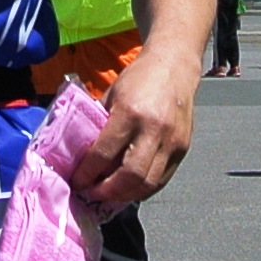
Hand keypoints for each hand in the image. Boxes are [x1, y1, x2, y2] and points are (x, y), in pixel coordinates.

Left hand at [72, 50, 195, 205]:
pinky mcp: (183, 148)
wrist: (174, 65)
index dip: (87, 173)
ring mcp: (172, 140)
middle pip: (129, 175)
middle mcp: (153, 129)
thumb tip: (79, 153)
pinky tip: (129, 188)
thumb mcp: (111, 94)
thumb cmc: (140, 78)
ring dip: (124, 195)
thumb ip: (98, 124)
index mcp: (130, 112)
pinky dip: (143, 189)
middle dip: (106, 191)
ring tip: (109, 194)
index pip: (104, 153)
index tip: (77, 181)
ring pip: (147, 183)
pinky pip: (161, 179)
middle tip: (92, 192)